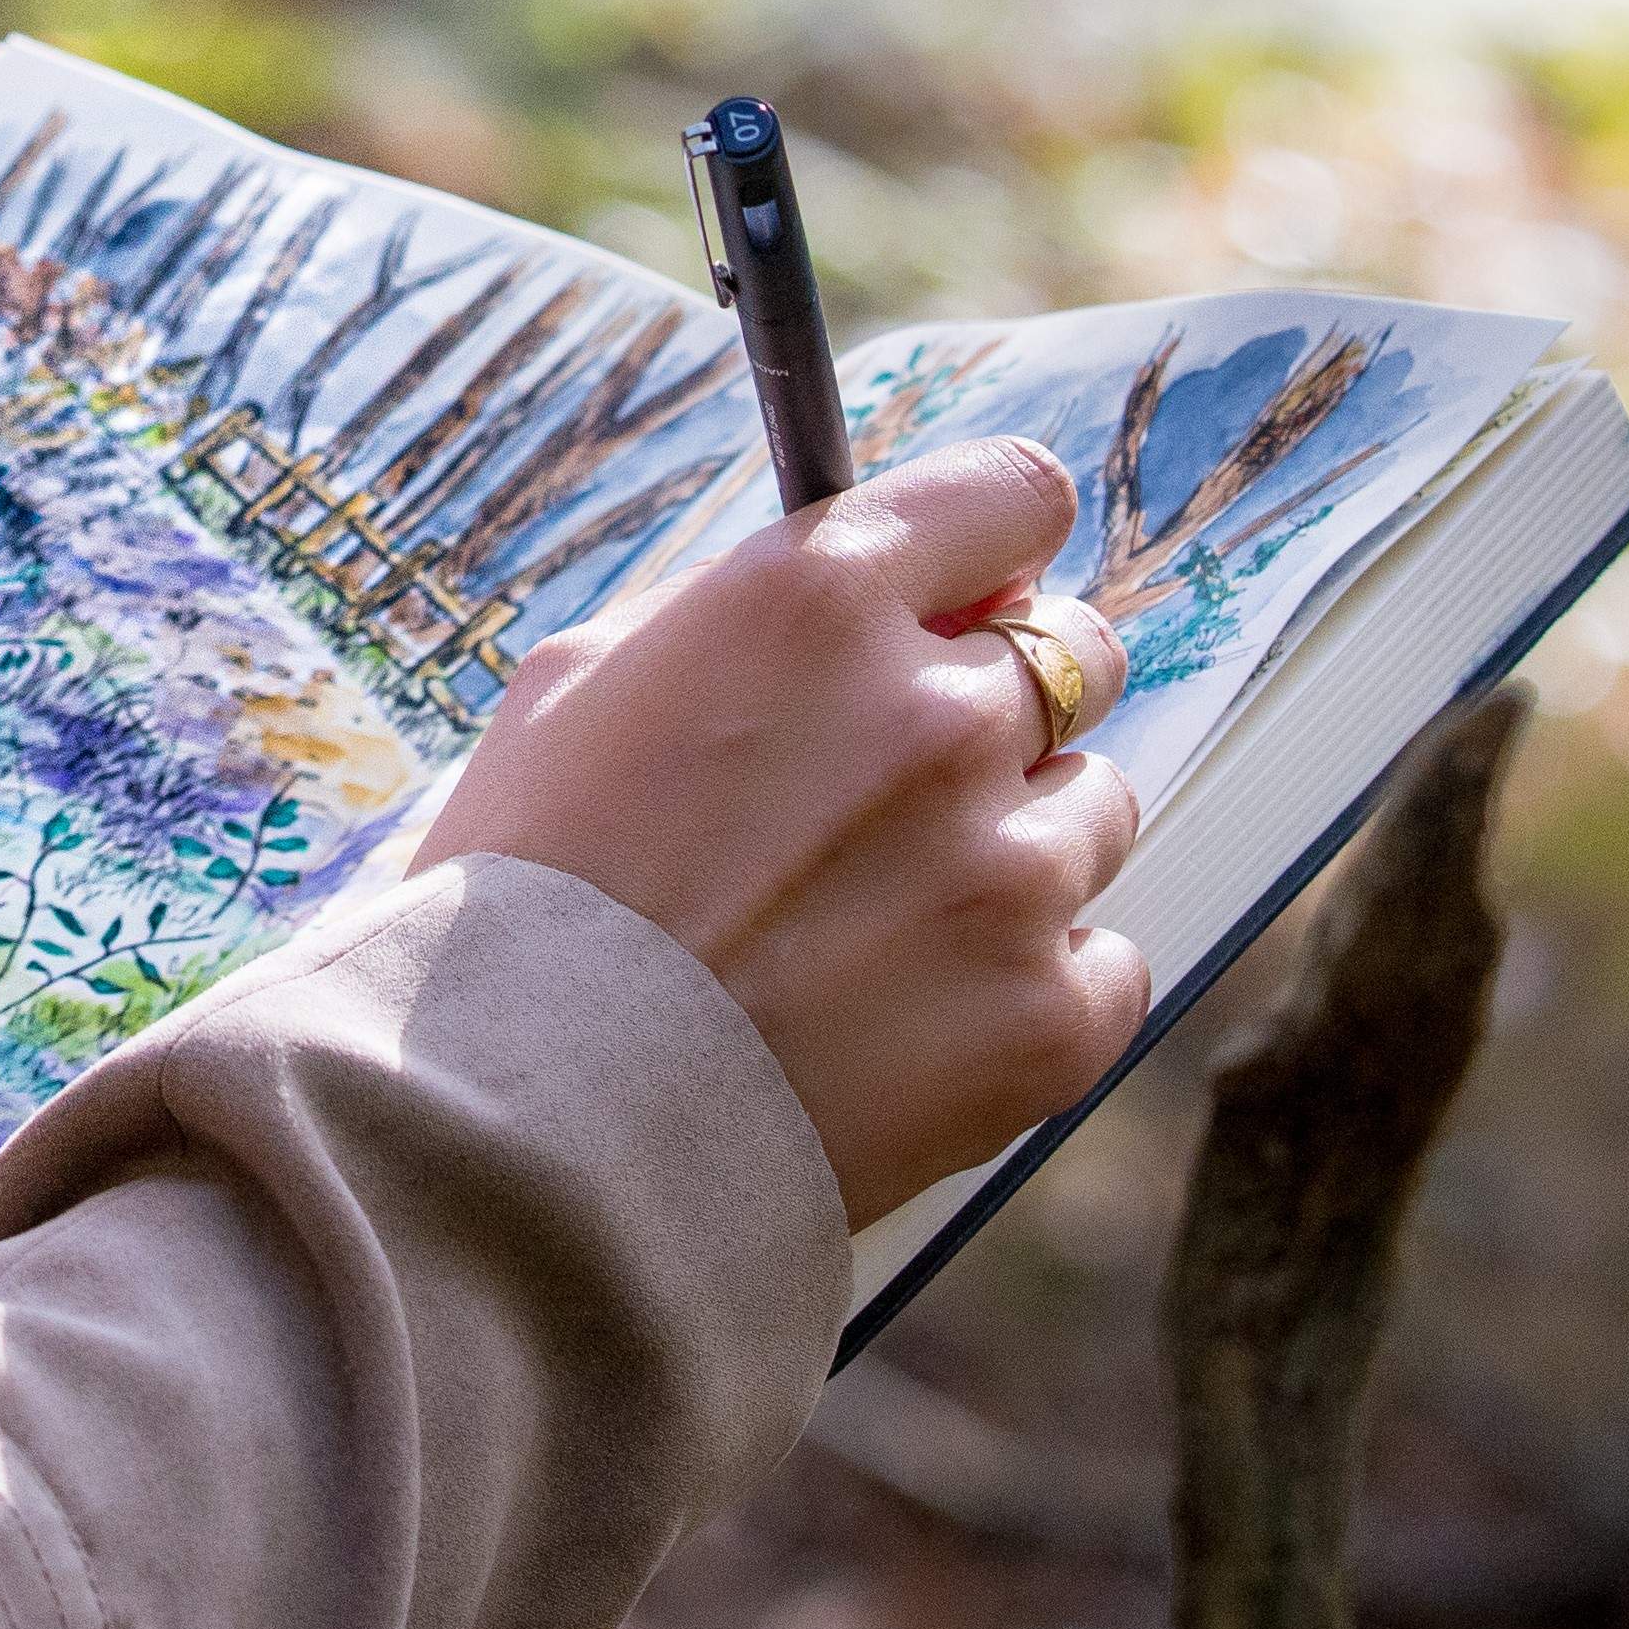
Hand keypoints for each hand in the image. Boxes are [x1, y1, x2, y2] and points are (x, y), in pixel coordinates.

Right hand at [419, 437, 1153, 1227]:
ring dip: (1016, 845)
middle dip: (1008, 699)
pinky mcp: (1051, 1018)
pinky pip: (1108, 963)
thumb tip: (854, 589)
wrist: (523, 1134)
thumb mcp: (579, 684)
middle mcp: (941, 713)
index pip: (1009, 495)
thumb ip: (734, 611)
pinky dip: (1035, 988)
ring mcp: (1009, 871)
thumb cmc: (520, 901)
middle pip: (1078, 652)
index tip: (974, 587)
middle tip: (908, 781)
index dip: (991, 545)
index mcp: (820, 601)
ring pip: (1095, 809)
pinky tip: (919, 1018)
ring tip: (884, 924)